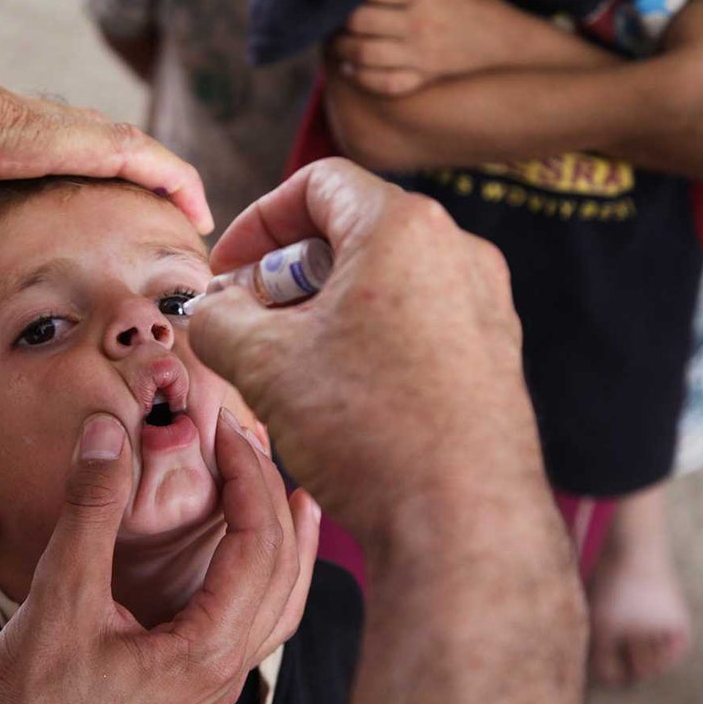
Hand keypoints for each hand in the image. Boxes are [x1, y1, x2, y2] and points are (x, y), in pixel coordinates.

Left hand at [0, 0, 211, 372]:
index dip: (170, 180)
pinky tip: (33, 193)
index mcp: (17, 133)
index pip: (120, 150)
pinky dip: (58, 163)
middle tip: (179, 216)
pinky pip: (29, 137)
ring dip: (108, 166)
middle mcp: (11, 117)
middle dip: (153, 175)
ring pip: (69, 134)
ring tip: (122, 208)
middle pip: (108, 138)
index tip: (204, 215)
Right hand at [0, 412, 318, 703]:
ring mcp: (211, 688)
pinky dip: (265, 581)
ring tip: (296, 500)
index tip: (223, 428)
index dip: (249, 477)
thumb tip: (107, 431)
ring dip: (288, 545)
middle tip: (244, 441)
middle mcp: (223, 675)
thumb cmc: (30, 695)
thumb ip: (91, 508)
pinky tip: (248, 564)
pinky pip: (253, 627)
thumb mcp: (60, 593)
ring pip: (279, 606)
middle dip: (269, 498)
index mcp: (206, 652)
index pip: (260, 546)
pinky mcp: (190, 688)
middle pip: (281, 572)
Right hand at [191, 158, 545, 539]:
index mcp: (403, 228)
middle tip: (246, 320)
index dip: (256, 222)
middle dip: (285, 272)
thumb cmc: (368, 428)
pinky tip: (336, 393)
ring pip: (383, 280)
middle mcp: (457, 252)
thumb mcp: (263, 363)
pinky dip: (364, 337)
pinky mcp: (492, 355)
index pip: (318, 184)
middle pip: (351, 231)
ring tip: (284, 363)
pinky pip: (415, 320)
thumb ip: (219, 319)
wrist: (459, 519)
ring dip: (322, 309)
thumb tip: (209, 312)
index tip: (227, 270)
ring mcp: (484, 305)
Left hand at [330, 0, 534, 95]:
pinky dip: (360, 76)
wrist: (508, 44)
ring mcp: (421, 52)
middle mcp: (420, 21)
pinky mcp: (424, 76)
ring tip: (336, 44)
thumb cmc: (472, 7)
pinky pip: (381, 81)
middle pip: (359, 20)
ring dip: (341, 48)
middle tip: (333, 21)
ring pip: (363, 52)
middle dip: (339, 21)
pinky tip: (351, 68)